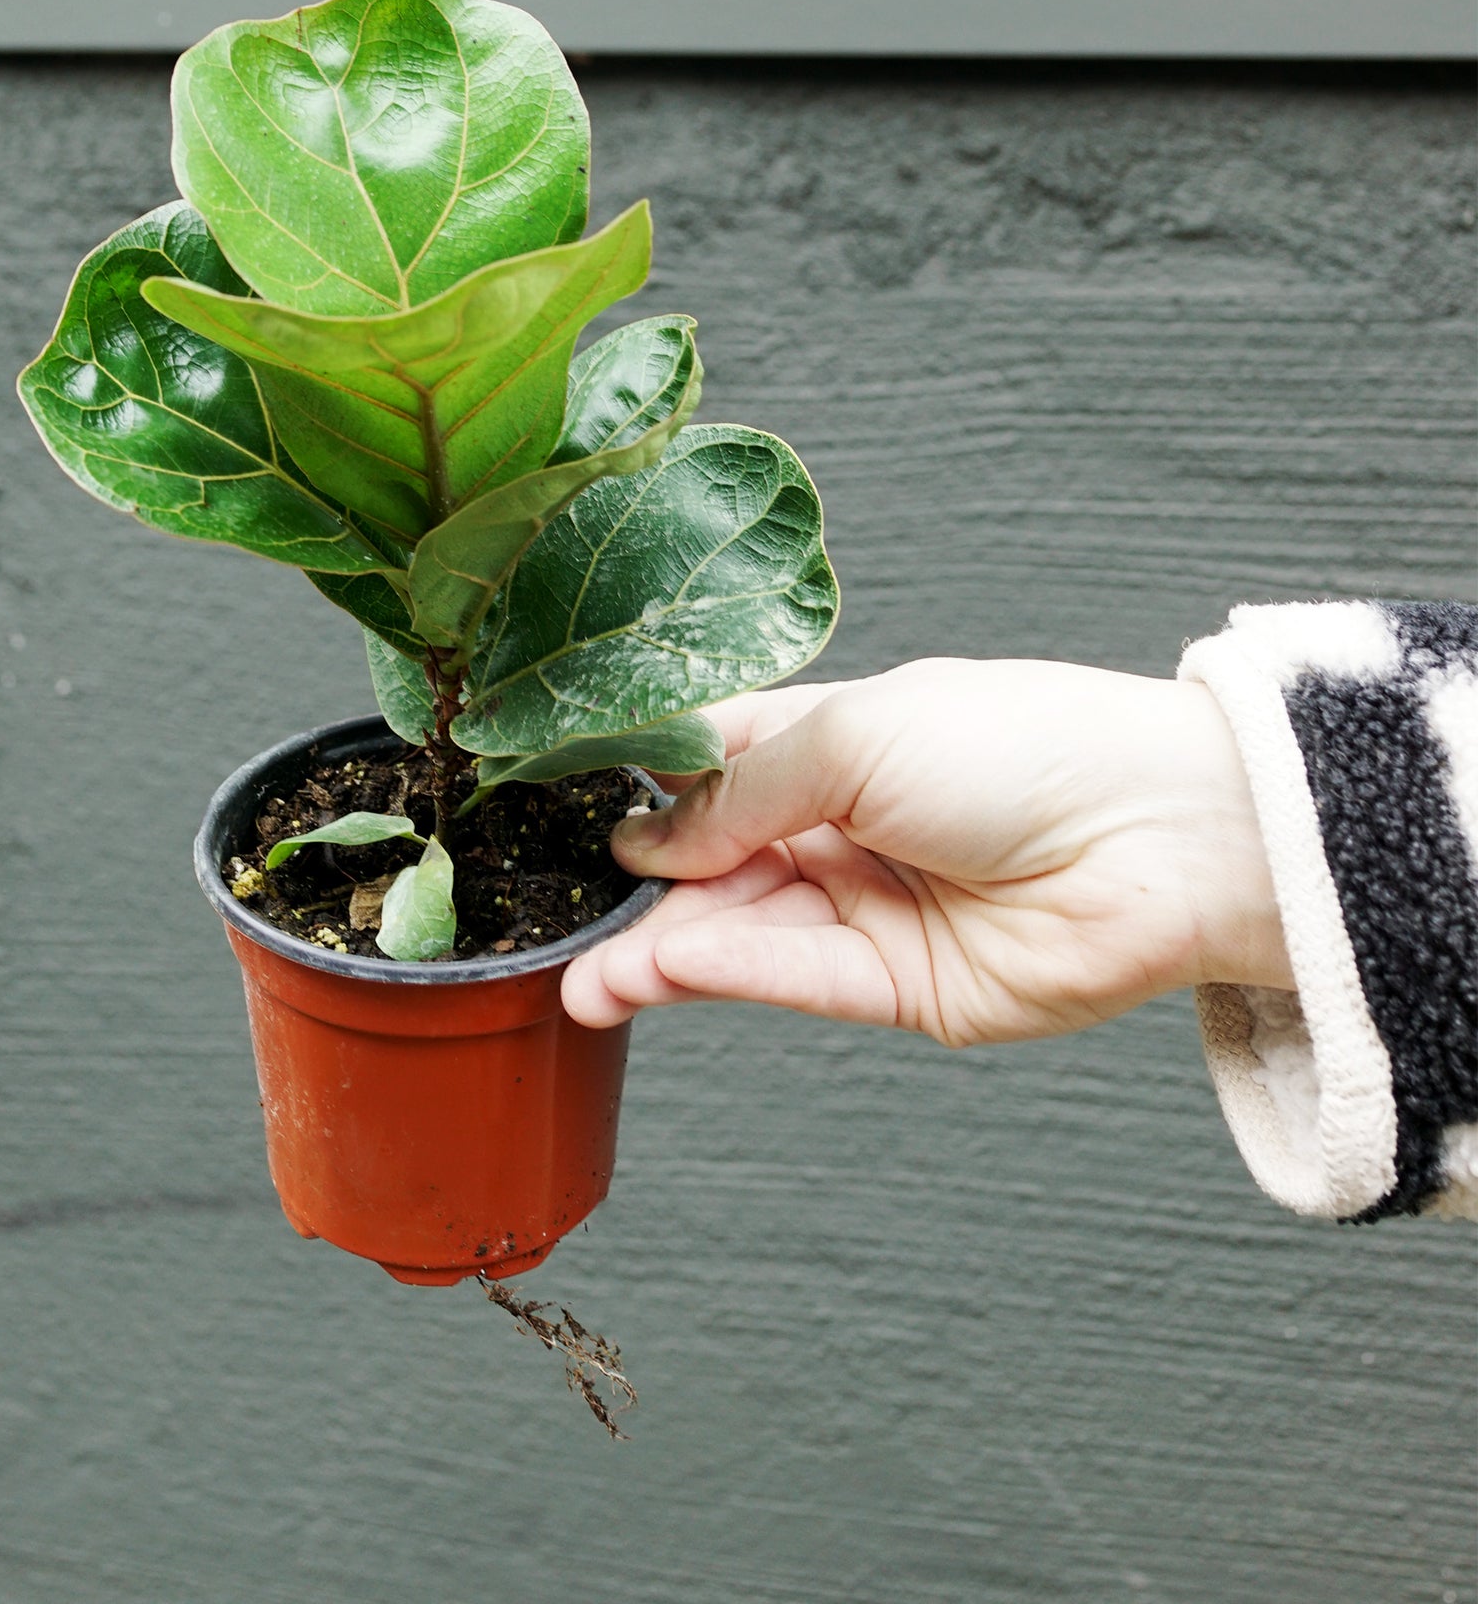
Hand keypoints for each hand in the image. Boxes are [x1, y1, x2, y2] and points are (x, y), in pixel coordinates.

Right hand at [561, 659, 1288, 1043]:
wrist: (1159, 836)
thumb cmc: (1021, 746)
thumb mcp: (854, 734)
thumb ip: (740, 790)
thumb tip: (645, 841)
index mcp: (831, 742)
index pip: (708, 767)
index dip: (639, 793)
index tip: (564, 817)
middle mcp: (841, 826)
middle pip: (713, 863)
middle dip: (640, 895)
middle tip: (561, 924)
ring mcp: (868, 907)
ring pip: (743, 932)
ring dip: (661, 954)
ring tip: (586, 977)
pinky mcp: (900, 986)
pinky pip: (797, 980)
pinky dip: (727, 975)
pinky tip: (661, 972)